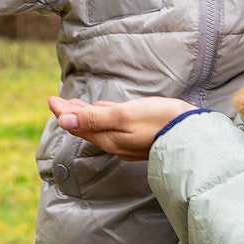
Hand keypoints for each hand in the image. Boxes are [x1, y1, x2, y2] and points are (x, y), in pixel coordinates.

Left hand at [49, 96, 191, 160]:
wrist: (192, 135)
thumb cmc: (159, 121)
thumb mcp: (124, 116)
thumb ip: (95, 118)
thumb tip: (65, 122)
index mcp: (109, 138)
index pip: (79, 124)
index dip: (64, 112)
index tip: (51, 100)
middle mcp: (116, 143)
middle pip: (88, 126)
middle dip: (72, 114)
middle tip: (57, 102)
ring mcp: (128, 141)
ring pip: (100, 125)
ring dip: (86, 114)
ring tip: (75, 106)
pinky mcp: (139, 137)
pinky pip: (114, 125)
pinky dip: (104, 116)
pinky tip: (104, 110)